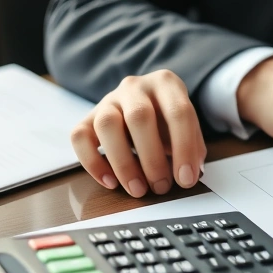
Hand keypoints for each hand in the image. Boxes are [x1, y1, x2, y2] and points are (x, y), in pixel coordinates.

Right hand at [71, 71, 206, 196]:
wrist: (144, 104)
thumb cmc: (168, 120)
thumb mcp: (188, 127)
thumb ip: (192, 147)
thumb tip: (189, 175)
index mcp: (166, 84)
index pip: (178, 112)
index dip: (184, 148)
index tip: (186, 179)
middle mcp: (134, 86)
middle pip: (139, 117)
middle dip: (152, 159)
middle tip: (161, 187)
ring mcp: (108, 100)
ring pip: (107, 125)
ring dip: (123, 163)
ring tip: (138, 189)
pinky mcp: (87, 117)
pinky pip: (79, 137)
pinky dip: (93, 163)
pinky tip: (111, 182)